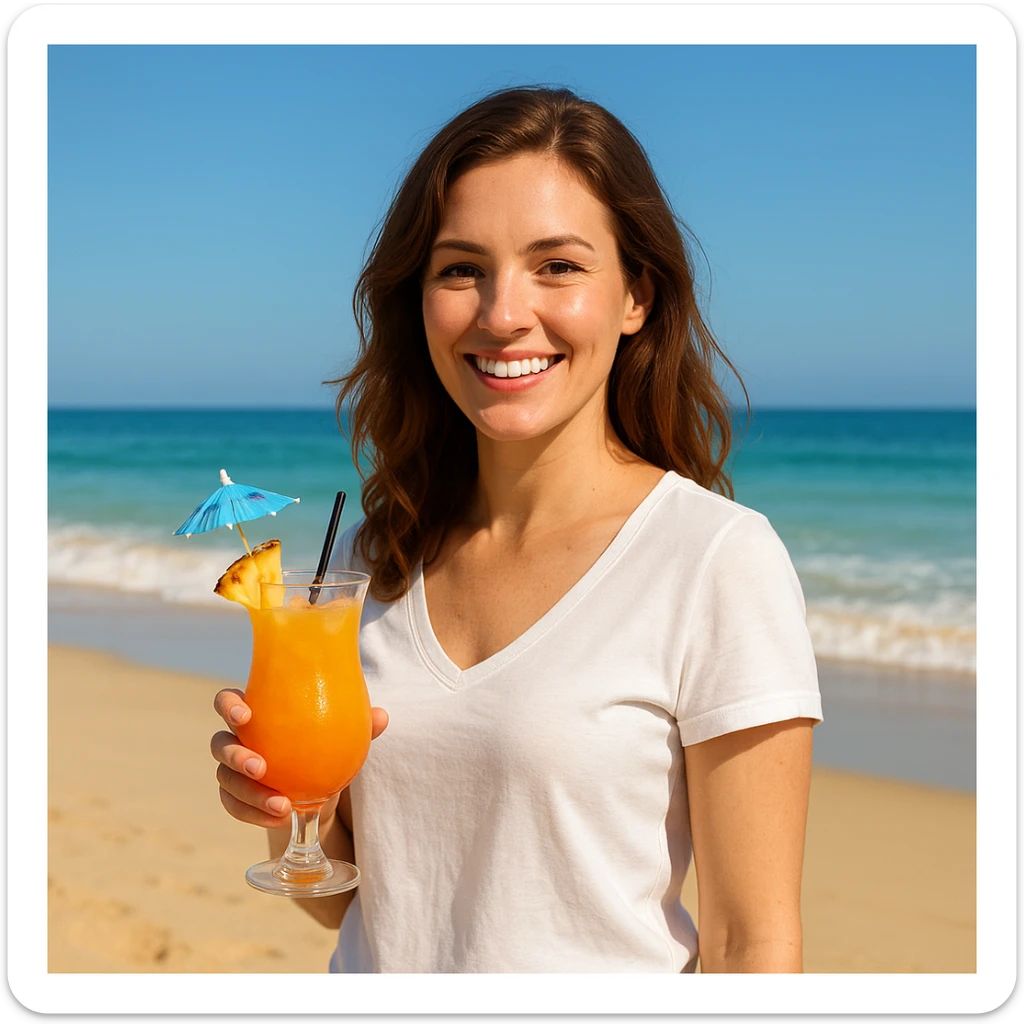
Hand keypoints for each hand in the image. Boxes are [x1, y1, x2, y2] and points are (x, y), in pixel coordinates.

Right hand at [211, 687, 388, 829]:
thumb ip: (359, 725)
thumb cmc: (324, 746)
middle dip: (236, 756)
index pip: (229, 702)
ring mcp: (235, 771)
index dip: (229, 706)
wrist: (319, 787)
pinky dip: (254, 815)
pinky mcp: (238, 798)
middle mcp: (240, 739)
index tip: (245, 715)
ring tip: (281, 806)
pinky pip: (234, 807)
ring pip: (226, 780)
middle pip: (220, 744)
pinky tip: (279, 819)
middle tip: (261, 768)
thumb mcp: (341, 736)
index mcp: (258, 712)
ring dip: (250, 795)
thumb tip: (381, 716)